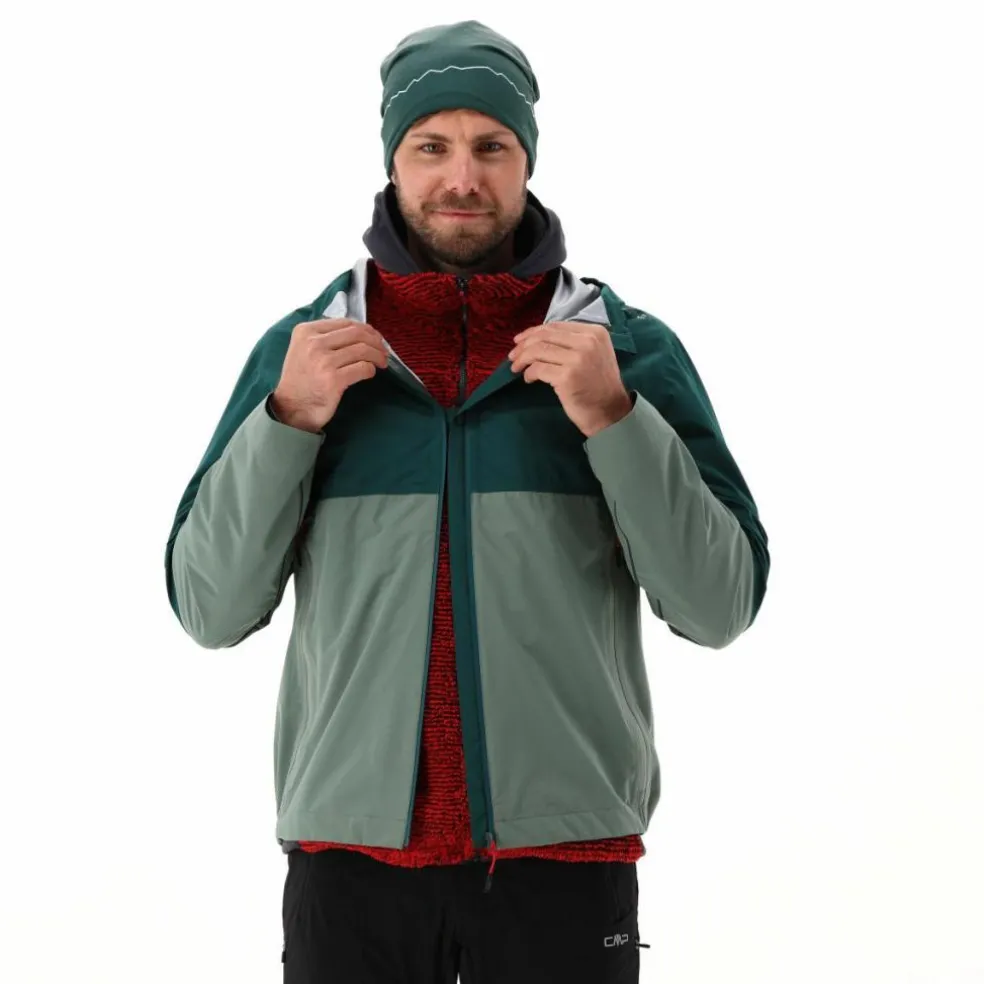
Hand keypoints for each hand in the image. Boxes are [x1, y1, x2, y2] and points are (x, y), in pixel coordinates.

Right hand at [271, 318, 388, 432]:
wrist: (290, 408)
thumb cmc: (300, 380)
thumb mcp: (303, 349)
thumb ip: (324, 337)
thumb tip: (360, 332)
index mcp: (306, 331)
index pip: (345, 323)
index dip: (366, 329)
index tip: (375, 338)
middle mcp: (313, 343)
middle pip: (357, 333)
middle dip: (376, 341)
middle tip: (383, 351)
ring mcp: (323, 361)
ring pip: (363, 350)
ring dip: (377, 356)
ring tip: (382, 362)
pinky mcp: (333, 380)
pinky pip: (362, 368)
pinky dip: (371, 370)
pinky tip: (370, 373)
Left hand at [508, 322, 632, 437]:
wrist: (610, 412)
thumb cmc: (599, 385)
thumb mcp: (595, 354)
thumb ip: (573, 342)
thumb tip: (538, 338)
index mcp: (595, 333)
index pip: (555, 326)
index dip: (533, 332)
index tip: (520, 341)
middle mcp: (587, 342)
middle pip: (544, 336)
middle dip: (523, 345)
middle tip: (513, 356)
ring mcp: (578, 359)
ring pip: (538, 350)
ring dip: (522, 358)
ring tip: (516, 367)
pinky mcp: (567, 376)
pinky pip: (538, 369)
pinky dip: (529, 373)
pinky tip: (529, 379)